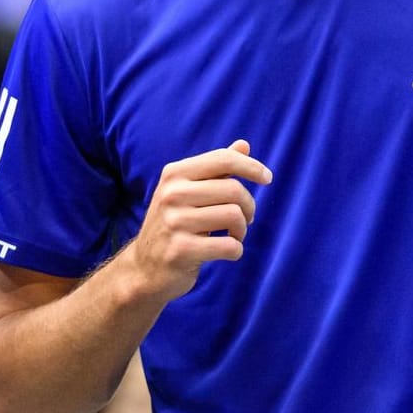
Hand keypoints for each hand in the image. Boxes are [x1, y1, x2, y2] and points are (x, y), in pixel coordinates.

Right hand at [126, 139, 272, 302]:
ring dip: (242, 230)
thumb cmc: (174, 224)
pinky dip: (236, 251)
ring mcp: (175, 222)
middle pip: (234, 190)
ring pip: (234, 216)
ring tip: (233, 236)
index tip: (267, 178)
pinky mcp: (182, 250)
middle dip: (249, 207)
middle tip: (245, 220)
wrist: (144, 267)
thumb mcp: (188, 191)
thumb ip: (216, 169)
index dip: (251, 167)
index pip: (222, 159)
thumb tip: (244, 145)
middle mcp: (172, 194)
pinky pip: (230, 246)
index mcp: (174, 174)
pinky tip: (227, 252)